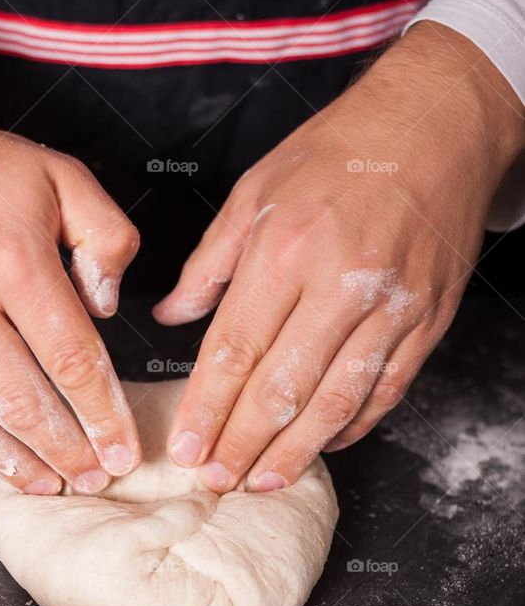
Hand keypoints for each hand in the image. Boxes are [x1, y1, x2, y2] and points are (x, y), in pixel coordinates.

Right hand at [0, 8, 140, 491]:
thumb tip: (109, 309)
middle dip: (65, 452)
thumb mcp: (62, 177)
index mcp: (12, 260)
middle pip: (21, 402)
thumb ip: (106, 239)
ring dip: (12, 463)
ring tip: (47, 485)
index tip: (123, 453)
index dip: (103, 417)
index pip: (71, 360)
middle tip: (92, 479)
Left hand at [155, 22, 524, 491]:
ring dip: (295, 451)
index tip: (186, 448)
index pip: (235, 350)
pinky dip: (353, 424)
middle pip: (282, 388)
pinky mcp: (428, 319)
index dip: (207, 409)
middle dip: (243, 444)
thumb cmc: (338, 152)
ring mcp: (391, 306)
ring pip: (337, 400)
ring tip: (261, 482)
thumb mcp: (256, 190)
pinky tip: (323, 445)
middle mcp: (339, 283)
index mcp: (285, 249)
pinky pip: (386, 389)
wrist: (436, 124)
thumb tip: (169, 317)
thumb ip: (209, 264)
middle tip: (216, 480)